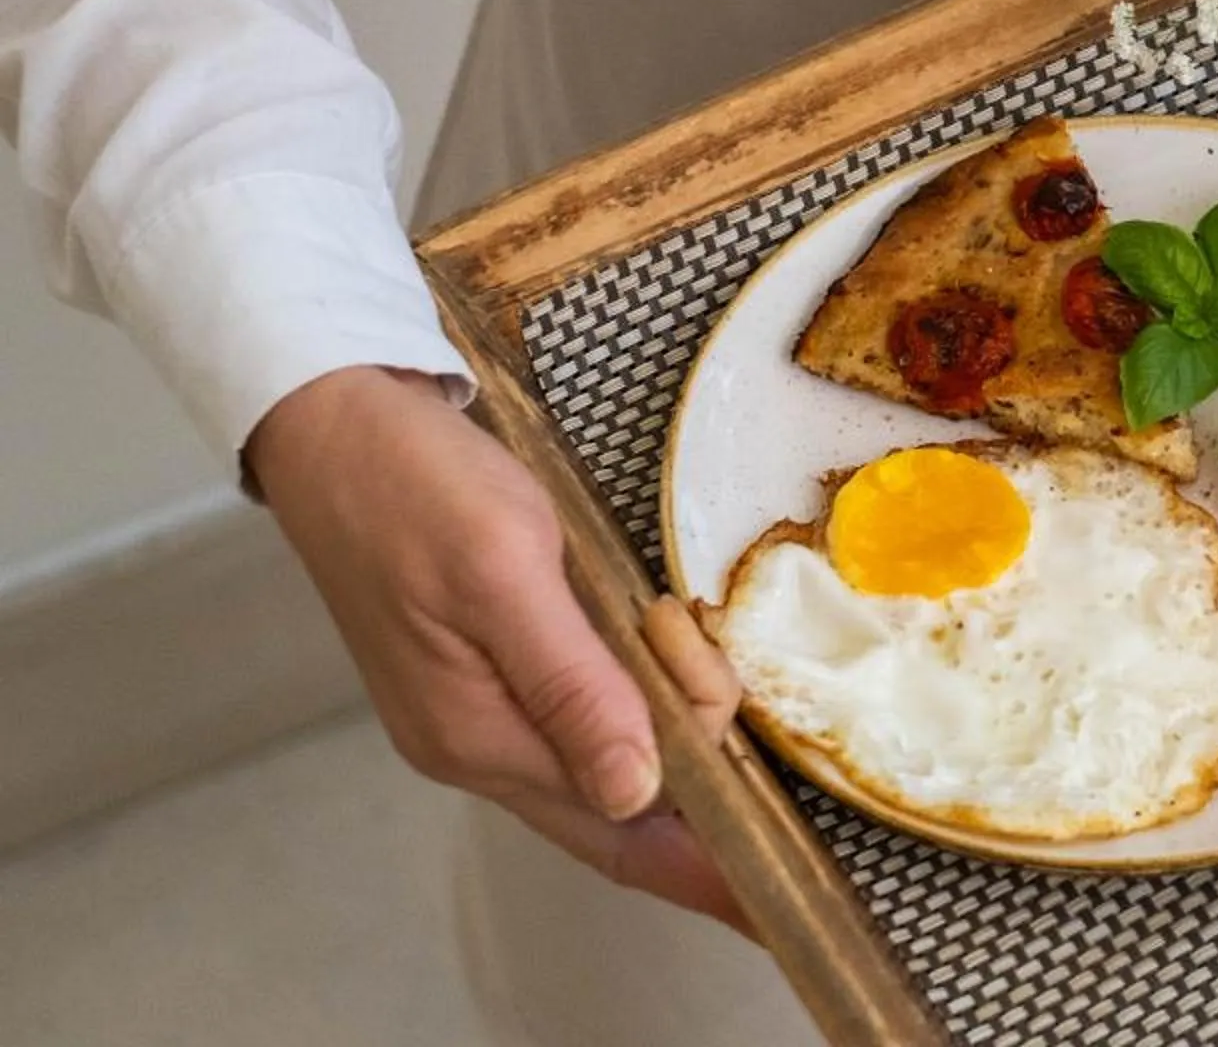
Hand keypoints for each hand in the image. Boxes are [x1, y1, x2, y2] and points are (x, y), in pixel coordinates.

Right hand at [249, 365, 751, 935]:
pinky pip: (589, 709)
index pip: (616, 837)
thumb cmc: (417, 485)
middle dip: (701, 774)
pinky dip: (640, 691)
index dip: (700, 872)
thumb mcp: (505, 570)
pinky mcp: (490, 667)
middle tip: (725, 698)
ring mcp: (480, 709)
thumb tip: (636, 790)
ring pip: (613, 752)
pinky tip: (665, 656)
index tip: (774, 900)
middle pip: (622, 810)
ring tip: (685, 645)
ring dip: (672, 716)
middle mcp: (478, 744)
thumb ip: (572, 683)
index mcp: (478, 737)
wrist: (335, 424)